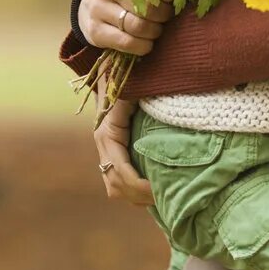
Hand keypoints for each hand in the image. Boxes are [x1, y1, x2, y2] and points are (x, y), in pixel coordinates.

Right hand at [78, 0, 174, 54]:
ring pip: (137, 25)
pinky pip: (126, 42)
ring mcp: (95, 7)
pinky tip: (147, 43)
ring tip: (157, 28)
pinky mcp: (94, 31)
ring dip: (154, 31)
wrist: (92, 3)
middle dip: (164, 14)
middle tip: (166, 15)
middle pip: (146, 4)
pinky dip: (143, 46)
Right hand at [93, 79, 155, 205]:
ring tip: (160, 201)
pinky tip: (152, 194)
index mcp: (107, 134)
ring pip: (113, 186)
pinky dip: (132, 191)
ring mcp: (106, 149)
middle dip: (138, 196)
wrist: (116, 67)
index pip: (120, 171)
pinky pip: (117, 179)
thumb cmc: (129, 77)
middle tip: (165, 201)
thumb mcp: (134, 89)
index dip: (139, 186)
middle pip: (115, 185)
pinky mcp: (113, 151)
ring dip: (134, 197)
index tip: (160, 192)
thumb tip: (162, 114)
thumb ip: (140, 102)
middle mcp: (103, 145)